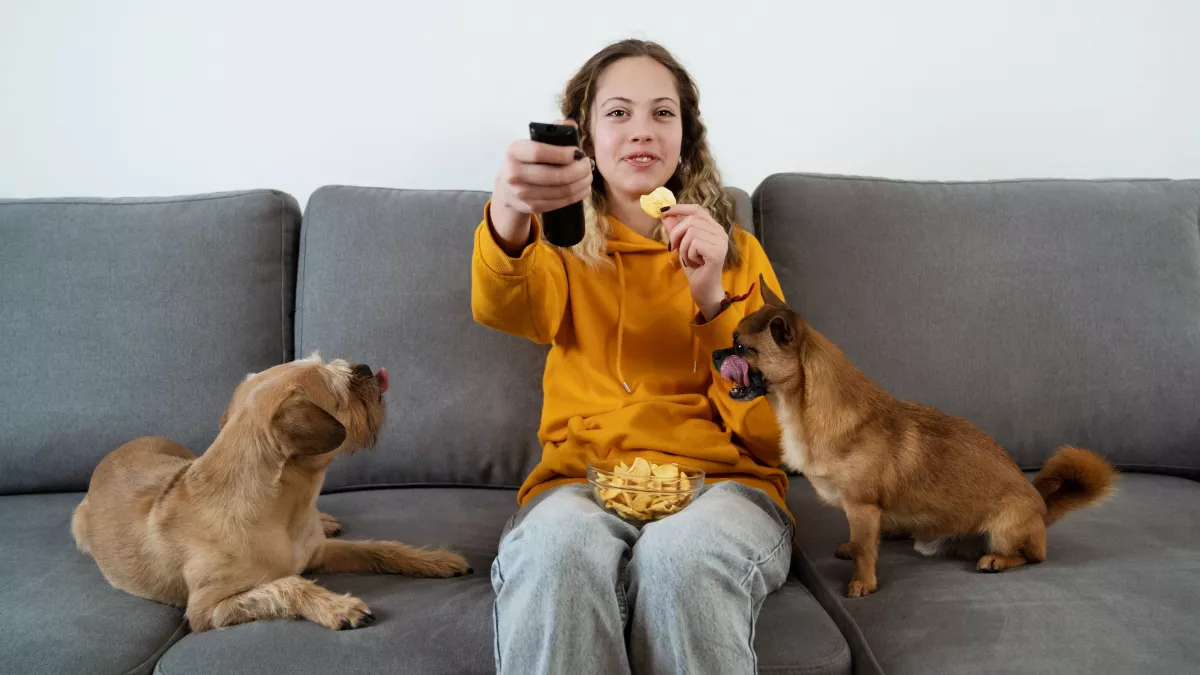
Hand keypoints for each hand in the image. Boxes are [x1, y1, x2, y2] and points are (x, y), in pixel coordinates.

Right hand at [489, 120, 591, 254]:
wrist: (507, 188)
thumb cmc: (526, 161)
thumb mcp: (532, 143)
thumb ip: (552, 131)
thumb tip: (571, 125)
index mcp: (515, 152)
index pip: (539, 153)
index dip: (562, 154)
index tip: (578, 153)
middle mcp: (514, 173)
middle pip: (555, 175)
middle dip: (579, 170)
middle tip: (588, 165)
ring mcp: (521, 193)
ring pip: (561, 191)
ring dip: (581, 183)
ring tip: (588, 175)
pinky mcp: (531, 207)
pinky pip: (559, 202)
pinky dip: (576, 195)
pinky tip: (583, 188)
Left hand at [662, 204, 728, 319]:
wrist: (704, 289)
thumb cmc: (695, 268)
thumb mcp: (682, 245)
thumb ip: (676, 229)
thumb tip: (665, 214)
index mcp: (714, 228)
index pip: (697, 209)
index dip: (679, 208)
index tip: (662, 210)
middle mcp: (720, 232)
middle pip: (691, 220)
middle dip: (676, 234)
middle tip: (674, 248)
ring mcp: (721, 242)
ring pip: (692, 232)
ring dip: (683, 248)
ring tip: (689, 258)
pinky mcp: (717, 252)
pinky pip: (694, 244)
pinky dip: (688, 255)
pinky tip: (694, 263)